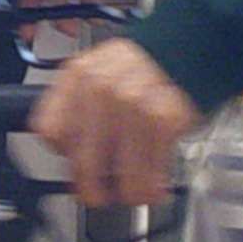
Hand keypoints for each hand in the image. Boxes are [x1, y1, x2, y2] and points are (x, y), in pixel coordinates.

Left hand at [27, 37, 201, 210]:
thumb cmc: (145, 65)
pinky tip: (154, 186)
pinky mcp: (162, 120)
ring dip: (128, 193)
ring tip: (133, 194)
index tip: (72, 165)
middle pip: (83, 160)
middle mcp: (100, 89)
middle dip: (91, 189)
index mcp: (78, 75)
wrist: (191, 45)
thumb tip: (71, 154)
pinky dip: (152, 188)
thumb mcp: (100, 71)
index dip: (62, 155)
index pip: (50, 130)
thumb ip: (80, 106)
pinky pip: (151, 171)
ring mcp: (132, 105)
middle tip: (98, 196)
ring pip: (120, 173)